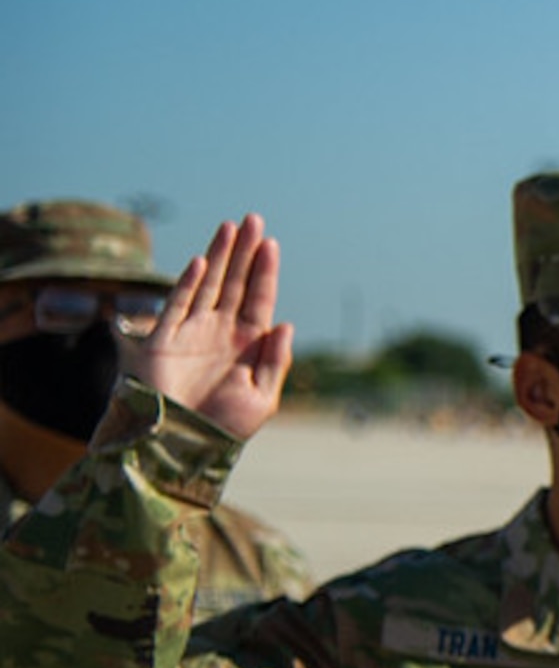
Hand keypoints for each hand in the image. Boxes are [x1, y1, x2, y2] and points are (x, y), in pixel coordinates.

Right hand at [126, 214, 293, 440]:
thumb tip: (286, 324)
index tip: (271, 245)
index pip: (259, 300)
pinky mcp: (164, 340)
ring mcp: (191, 333)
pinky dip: (188, 284)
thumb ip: (276, 361)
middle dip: (244, 253)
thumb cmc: (225, 428)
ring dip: (219, 257)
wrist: (184, 446)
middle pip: (234, 284)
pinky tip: (201, 262)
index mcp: (247, 345)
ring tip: (231, 227)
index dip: (264, 272)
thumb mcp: (262, 398)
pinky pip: (176, 305)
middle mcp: (219, 332)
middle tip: (254, 221)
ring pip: (207, 285)